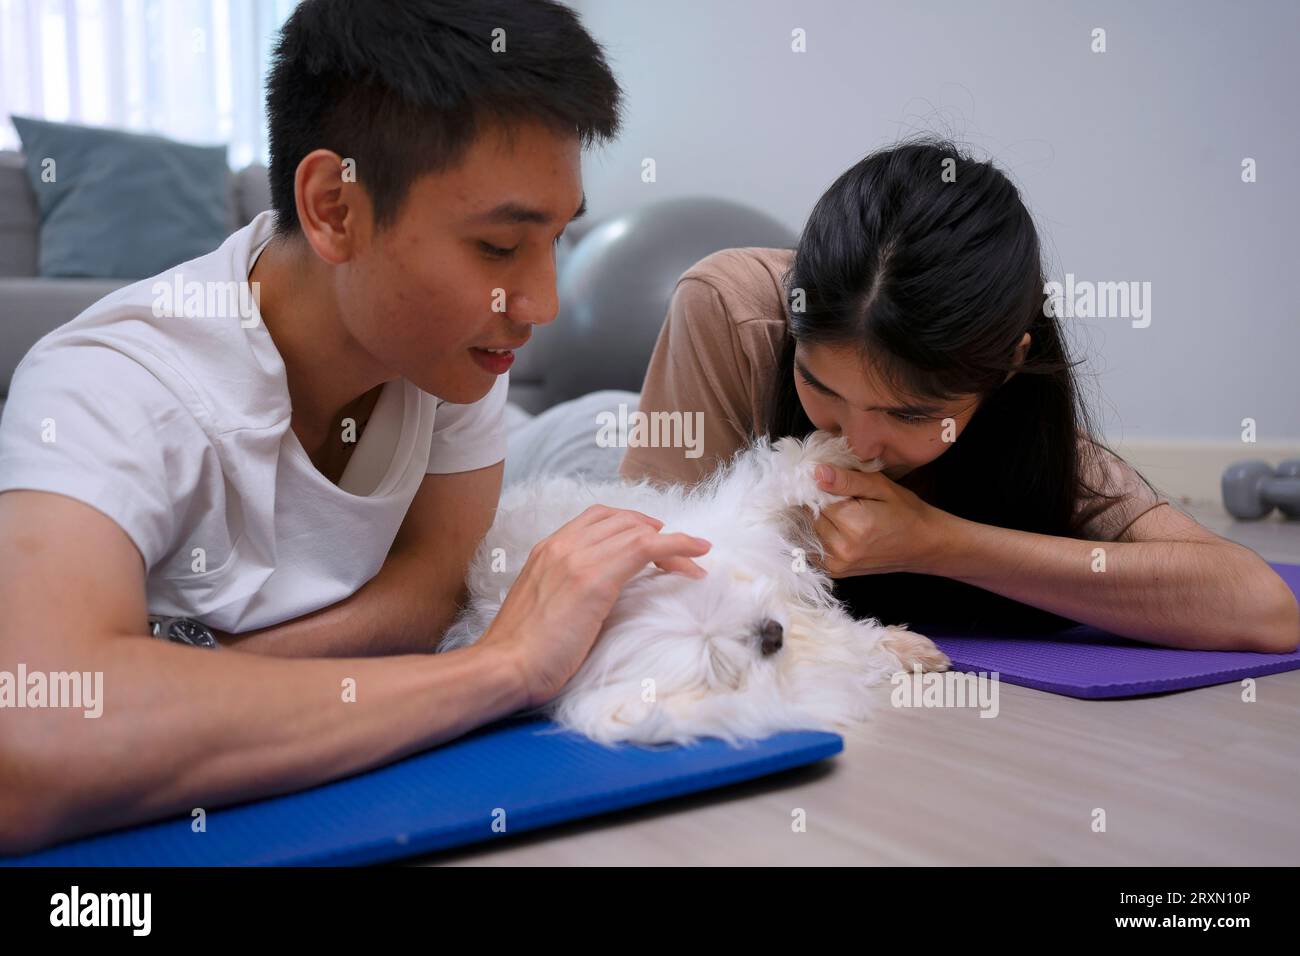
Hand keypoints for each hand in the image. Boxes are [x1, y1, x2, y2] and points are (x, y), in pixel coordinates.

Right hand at [475, 505, 711, 708]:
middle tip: (677, 554)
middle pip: (621, 520)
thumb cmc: (522, 652)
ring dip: (673, 542)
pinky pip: (645, 548)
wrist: (504, 667)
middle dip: (654, 532)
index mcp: (547, 550)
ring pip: (637, 531)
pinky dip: (678, 545)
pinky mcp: (594, 579)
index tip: (652, 539)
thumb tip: (595, 599)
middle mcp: (561, 545)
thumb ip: (567, 592)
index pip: (597, 518)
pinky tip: (697, 551)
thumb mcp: (544, 608)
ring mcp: (577, 559)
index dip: (631, 523)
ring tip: (694, 558)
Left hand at [810, 463, 947, 576]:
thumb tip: (816, 472)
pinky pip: (813, 545)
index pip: (817, 498)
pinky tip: (840, 529)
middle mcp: (842, 549)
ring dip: (821, 520)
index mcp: (855, 525)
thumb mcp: (881, 487)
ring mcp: (837, 564)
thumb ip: (847, 480)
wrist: (923, 545)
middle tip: (848, 502)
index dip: (825, 487)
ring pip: (810, 530)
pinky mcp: (834, 571)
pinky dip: (821, 535)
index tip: (840, 486)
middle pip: (811, 515)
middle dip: (822, 505)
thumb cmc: (906, 512)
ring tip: (848, 516)